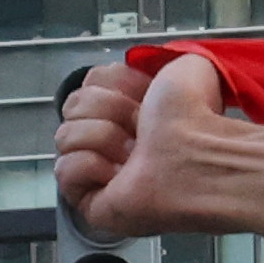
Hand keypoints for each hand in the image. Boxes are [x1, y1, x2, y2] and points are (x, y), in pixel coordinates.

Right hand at [55, 50, 230, 236]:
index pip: (87, 83)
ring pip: (64, 136)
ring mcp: (101, 172)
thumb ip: (160, 61)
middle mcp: (114, 140)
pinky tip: (117, 175)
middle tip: (139, 127)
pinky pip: (63, 170)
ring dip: (102, 137)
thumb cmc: (194, 119)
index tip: (143, 94)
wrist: (200, 157)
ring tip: (132, 154)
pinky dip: (89, 166)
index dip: (112, 84)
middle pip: (71, 107)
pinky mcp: (91, 201)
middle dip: (106, 109)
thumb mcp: (183, 68)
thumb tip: (144, 65)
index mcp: (130, 111)